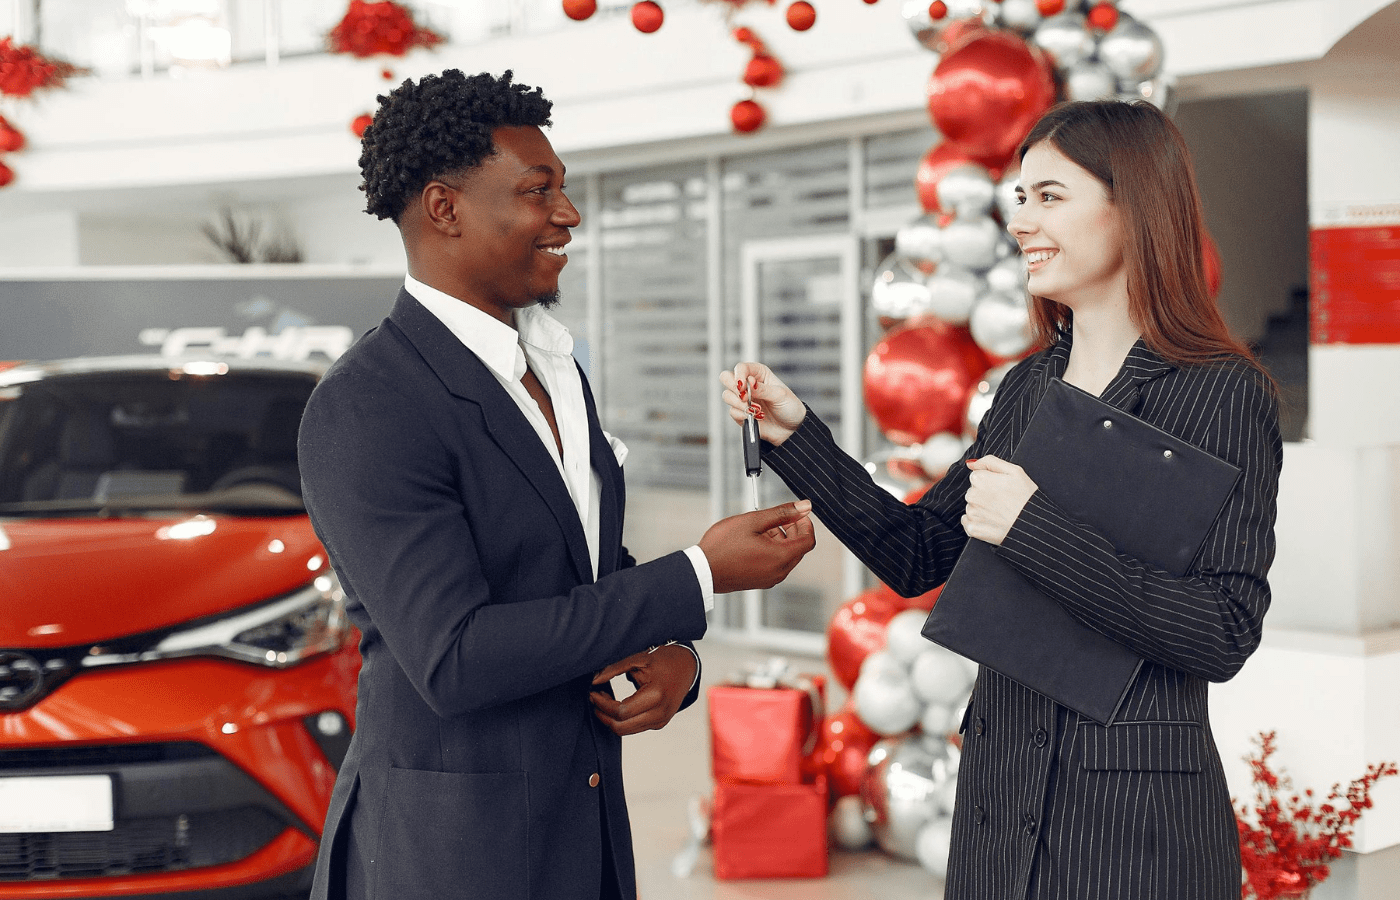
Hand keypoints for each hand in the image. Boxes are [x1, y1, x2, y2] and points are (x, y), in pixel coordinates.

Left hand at [589, 645, 696, 735]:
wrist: (687, 667)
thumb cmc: (663, 660)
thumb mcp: (639, 658)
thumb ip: (615, 668)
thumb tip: (594, 680)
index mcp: (656, 695)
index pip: (621, 711)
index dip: (602, 704)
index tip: (592, 691)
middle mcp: (660, 713)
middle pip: (621, 727)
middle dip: (603, 714)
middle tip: (594, 698)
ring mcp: (661, 721)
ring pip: (626, 731)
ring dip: (610, 719)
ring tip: (603, 700)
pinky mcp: (660, 723)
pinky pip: (634, 727)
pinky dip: (621, 720)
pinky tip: (615, 705)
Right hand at [699, 501, 815, 593]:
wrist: (702, 571)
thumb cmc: (722, 547)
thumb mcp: (753, 521)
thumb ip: (781, 513)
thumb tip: (804, 507)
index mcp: (781, 557)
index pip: (808, 540)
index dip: (806, 523)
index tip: (798, 513)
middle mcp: (779, 572)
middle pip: (799, 548)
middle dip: (793, 529)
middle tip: (780, 516)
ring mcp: (770, 579)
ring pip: (787, 556)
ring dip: (782, 539)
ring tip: (763, 526)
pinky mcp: (760, 581)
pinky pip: (776, 564)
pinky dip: (773, 550)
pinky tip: (757, 540)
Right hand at [718, 363, 807, 446]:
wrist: (791, 429)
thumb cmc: (790, 408)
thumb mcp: (780, 395)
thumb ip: (762, 388)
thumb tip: (749, 383)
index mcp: (759, 374)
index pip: (741, 367)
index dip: (739, 375)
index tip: (743, 386)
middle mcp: (748, 385)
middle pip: (727, 378)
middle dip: (734, 388)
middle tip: (745, 397)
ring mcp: (743, 399)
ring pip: (727, 395)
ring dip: (739, 404)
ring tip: (756, 410)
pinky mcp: (740, 413)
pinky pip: (732, 412)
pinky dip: (743, 415)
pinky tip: (756, 417)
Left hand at [962, 455, 1036, 545]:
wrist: (1034, 525)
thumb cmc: (1027, 498)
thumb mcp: (1015, 471)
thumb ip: (990, 461)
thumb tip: (971, 464)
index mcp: (979, 479)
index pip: (977, 477)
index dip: (991, 482)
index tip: (1002, 489)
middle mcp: (972, 495)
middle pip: (973, 492)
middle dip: (985, 496)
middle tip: (1003, 502)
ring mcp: (972, 513)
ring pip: (972, 508)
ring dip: (982, 510)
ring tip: (1000, 513)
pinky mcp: (973, 529)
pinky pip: (969, 524)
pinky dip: (977, 524)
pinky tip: (992, 523)